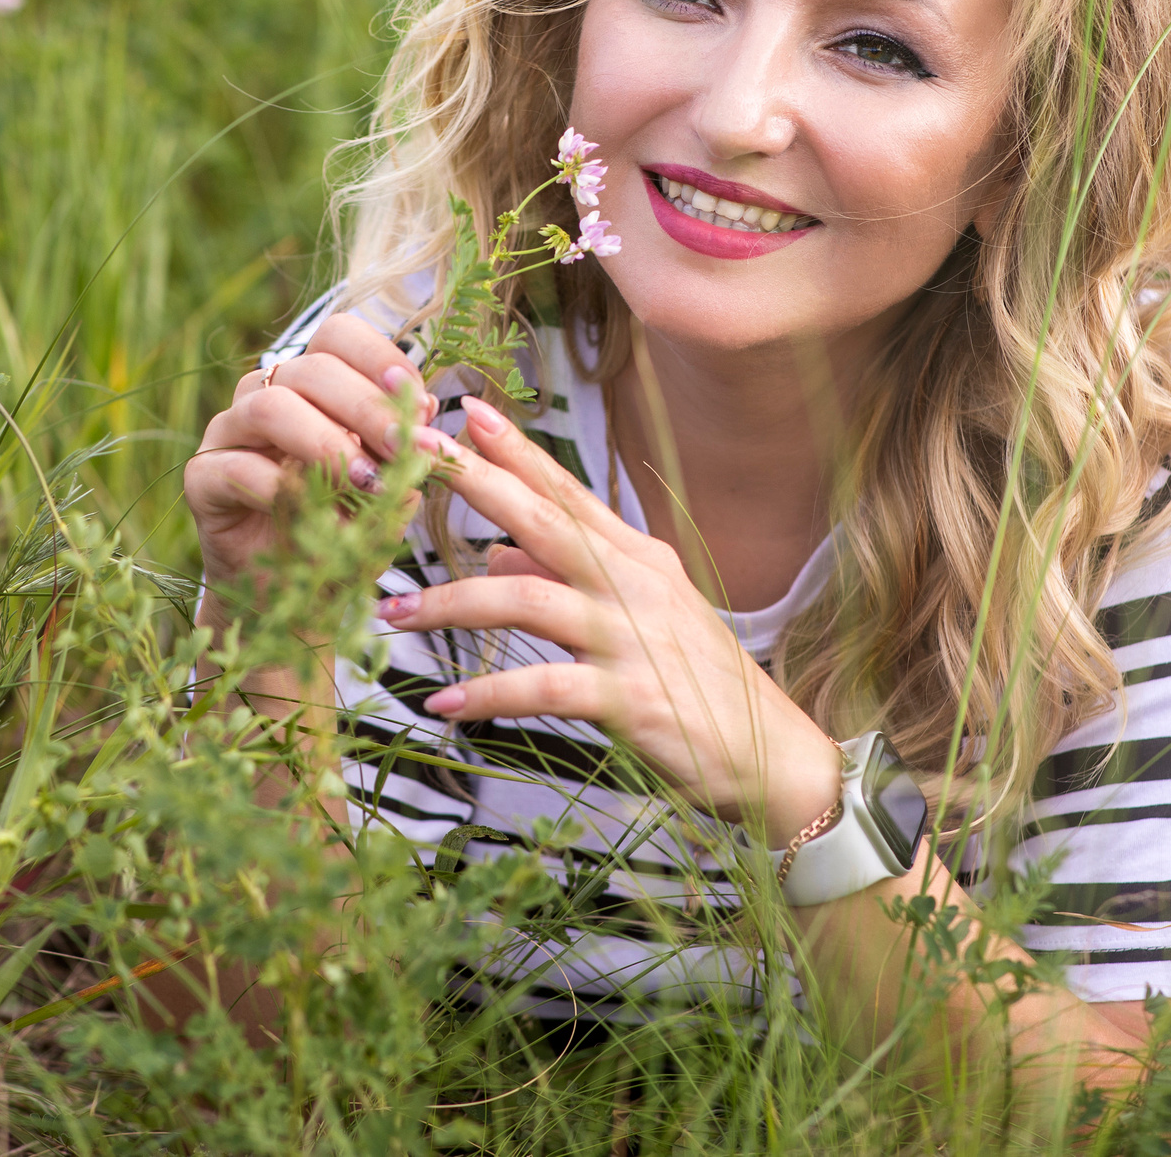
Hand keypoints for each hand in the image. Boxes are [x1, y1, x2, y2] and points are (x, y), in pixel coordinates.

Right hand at [183, 312, 440, 595]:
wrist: (288, 594)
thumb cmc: (339, 532)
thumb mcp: (387, 494)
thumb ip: (404, 456)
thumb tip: (426, 420)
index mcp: (311, 384)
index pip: (339, 336)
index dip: (382, 359)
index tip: (421, 404)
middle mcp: (265, 395)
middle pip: (311, 368)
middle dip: (367, 407)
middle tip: (406, 450)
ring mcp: (228, 433)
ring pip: (269, 406)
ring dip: (326, 442)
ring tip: (365, 482)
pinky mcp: (202, 477)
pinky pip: (236, 466)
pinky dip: (282, 488)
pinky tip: (315, 514)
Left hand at [376, 399, 842, 842]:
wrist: (777, 760)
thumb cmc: (702, 689)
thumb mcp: (641, 620)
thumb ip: (567, 581)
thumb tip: (496, 555)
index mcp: (638, 560)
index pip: (567, 494)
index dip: (517, 451)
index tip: (466, 410)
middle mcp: (634, 586)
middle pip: (542, 521)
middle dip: (474, 483)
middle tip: (412, 455)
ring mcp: (633, 639)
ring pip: (527, 600)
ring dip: (451, 603)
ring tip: (392, 612)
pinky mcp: (630, 699)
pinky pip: (543, 687)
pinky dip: (487, 693)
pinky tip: (443, 702)